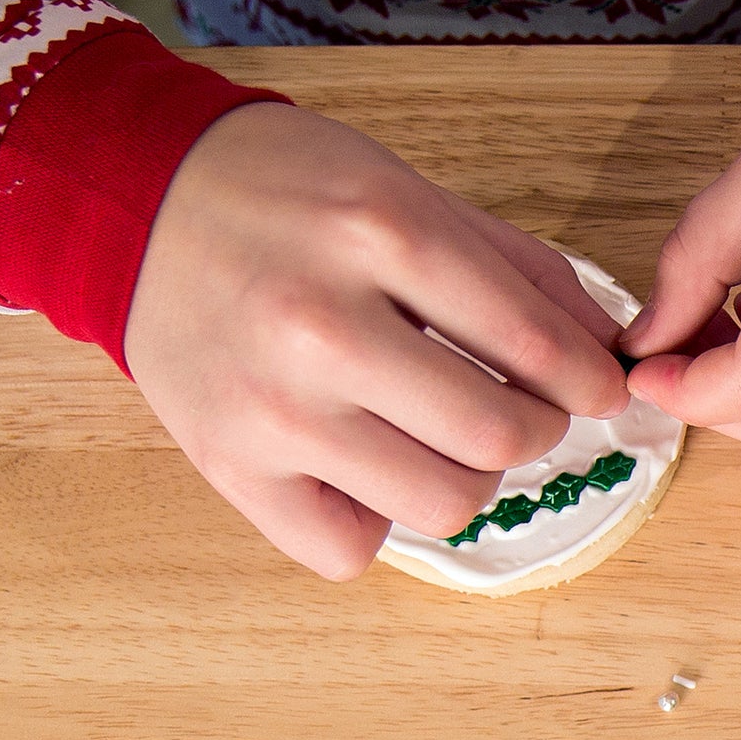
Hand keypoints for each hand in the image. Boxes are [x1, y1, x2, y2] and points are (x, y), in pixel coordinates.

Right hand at [124, 102, 626, 577]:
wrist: (135, 199)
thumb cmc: (282, 193)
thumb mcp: (405, 190)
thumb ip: (515, 269)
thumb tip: (605, 348)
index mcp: (380, 234)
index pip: (534, 344)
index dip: (589, 379)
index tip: (596, 387)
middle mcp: (323, 327)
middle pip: (498, 436)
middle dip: (535, 427)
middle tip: (517, 407)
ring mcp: (272, 406)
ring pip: (442, 504)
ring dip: (466, 479)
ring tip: (439, 435)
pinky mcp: (228, 464)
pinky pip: (347, 548)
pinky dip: (375, 520)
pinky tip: (366, 468)